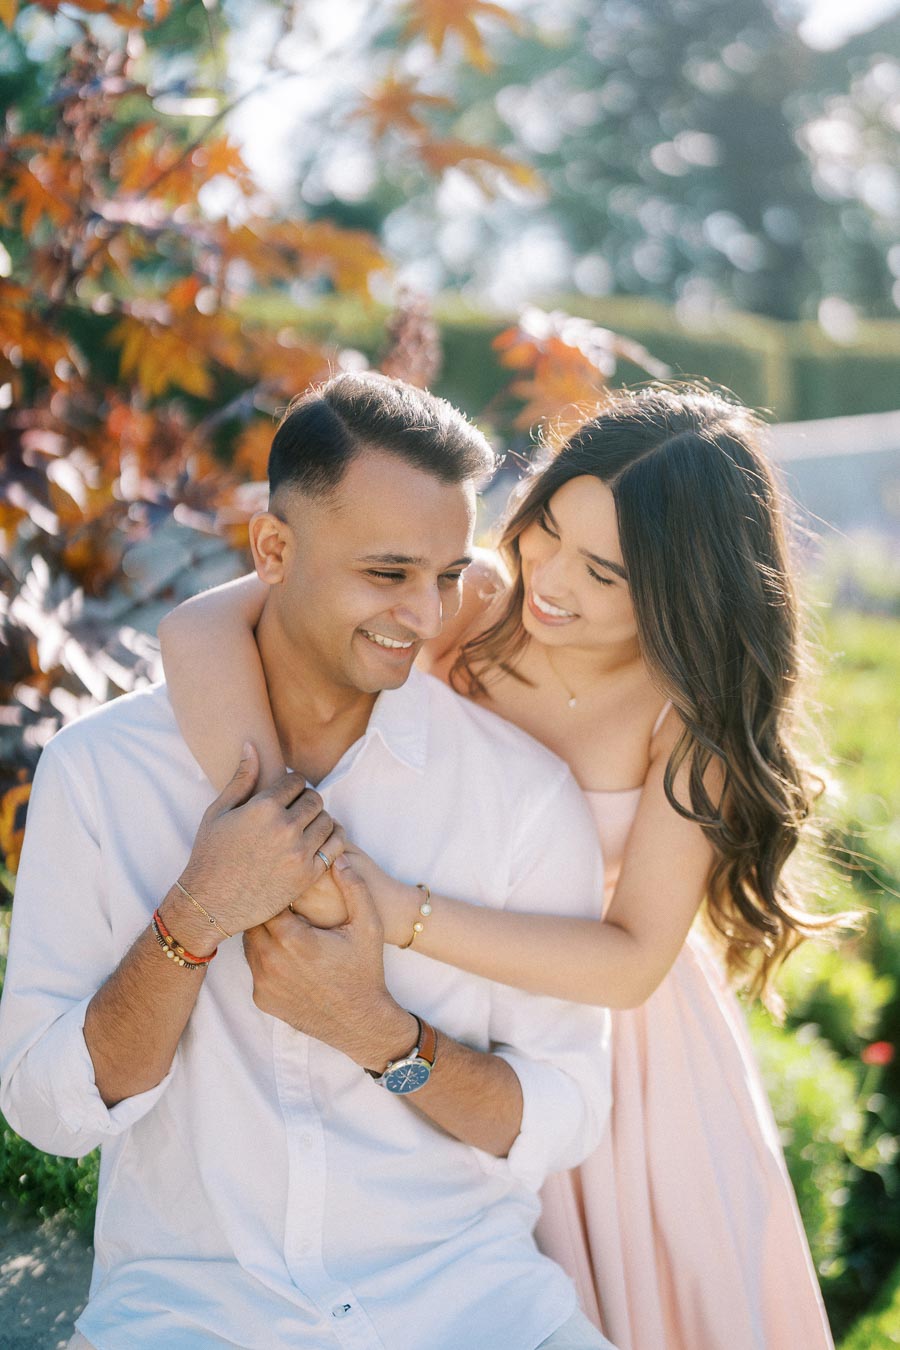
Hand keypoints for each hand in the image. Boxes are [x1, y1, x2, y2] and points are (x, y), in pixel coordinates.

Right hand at [174, 744, 344, 943]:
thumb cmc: (210, 855)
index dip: (292, 785)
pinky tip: (320, 840)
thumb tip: (252, 745)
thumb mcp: (218, 812)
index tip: (287, 794)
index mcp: (263, 807)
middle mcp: (285, 827)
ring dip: (319, 820)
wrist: (210, 903)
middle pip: (315, 799)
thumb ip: (241, 778)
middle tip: (296, 810)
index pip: (297, 781)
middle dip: (307, 800)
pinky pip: (335, 847)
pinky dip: (333, 839)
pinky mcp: (308, 875)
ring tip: (305, 826)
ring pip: (327, 820)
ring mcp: (299, 852)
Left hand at [243, 856, 414, 1069]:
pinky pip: (253, 967)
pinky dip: (264, 956)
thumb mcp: (368, 925)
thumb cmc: (364, 970)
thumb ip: (354, 887)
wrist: (359, 1021)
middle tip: (282, 903)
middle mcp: (272, 961)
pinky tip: (285, 953)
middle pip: (253, 920)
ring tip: (283, 924)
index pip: (269, 900)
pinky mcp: (261, 998)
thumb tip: (337, 856)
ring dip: (262, 932)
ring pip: (249, 943)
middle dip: (266, 909)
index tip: (288, 886)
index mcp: (294, 939)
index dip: (277, 891)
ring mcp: (263, 982)